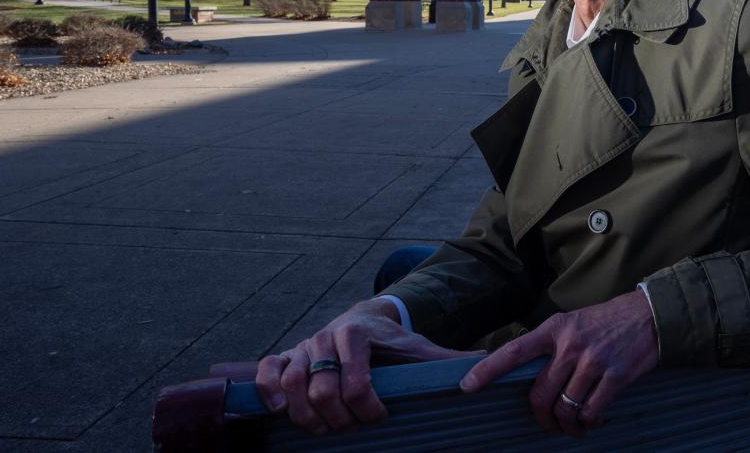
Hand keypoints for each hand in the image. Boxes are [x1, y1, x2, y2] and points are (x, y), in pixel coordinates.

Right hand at [256, 299, 478, 435]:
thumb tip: (483, 365)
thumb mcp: (418, 348)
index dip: (368, 407)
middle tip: (354, 427)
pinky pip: (266, 372)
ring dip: (306, 416)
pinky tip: (282, 413)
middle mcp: (325, 337)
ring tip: (325, 430)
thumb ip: (444, 360)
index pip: (356, 380)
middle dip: (340, 418)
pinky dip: (267, 393)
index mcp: (357, 333)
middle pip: (323, 390)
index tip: (381, 417)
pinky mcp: (285, 357)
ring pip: (291, 385)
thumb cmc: (391, 342)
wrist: (363, 320)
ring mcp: (302, 347)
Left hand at [458, 291, 658, 437]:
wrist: (648, 315)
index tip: (466, 386)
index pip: (514, 351)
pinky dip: (589, 423)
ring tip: (573, 428)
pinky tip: (592, 420)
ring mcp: (593, 361)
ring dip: (567, 426)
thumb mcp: (573, 322)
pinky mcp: (616, 375)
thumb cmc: (606, 322)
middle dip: (541, 417)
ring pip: (565, 408)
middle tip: (548, 424)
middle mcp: (571, 344)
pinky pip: (591, 410)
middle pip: (540, 393)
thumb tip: (529, 376)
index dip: (488, 371)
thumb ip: (552, 346)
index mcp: (555, 329)